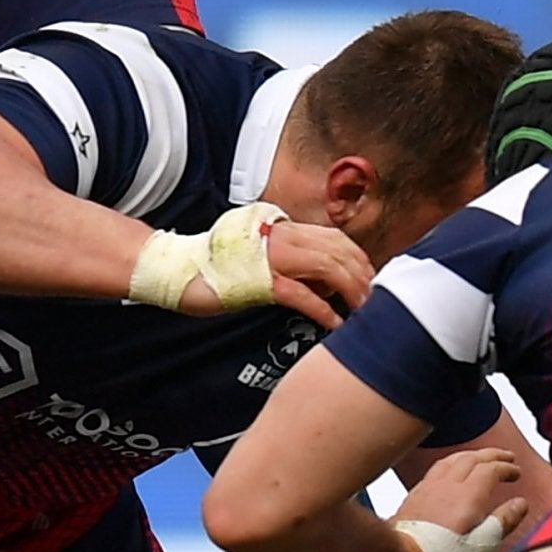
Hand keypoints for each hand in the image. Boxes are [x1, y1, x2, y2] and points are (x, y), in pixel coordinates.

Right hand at [180, 220, 372, 326]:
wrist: (174, 268)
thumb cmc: (216, 268)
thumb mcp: (263, 259)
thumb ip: (295, 265)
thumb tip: (328, 284)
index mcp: (283, 228)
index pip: (335, 237)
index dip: (359, 258)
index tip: (372, 279)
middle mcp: (281, 236)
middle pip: (340, 250)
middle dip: (363, 275)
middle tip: (377, 300)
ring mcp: (271, 257)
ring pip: (328, 267)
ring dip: (352, 290)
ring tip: (363, 311)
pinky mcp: (260, 280)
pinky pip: (302, 294)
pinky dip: (323, 309)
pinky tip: (335, 323)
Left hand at [391, 448, 533, 551]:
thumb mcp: (483, 545)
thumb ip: (504, 521)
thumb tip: (519, 505)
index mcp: (469, 495)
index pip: (491, 469)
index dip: (506, 467)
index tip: (516, 472)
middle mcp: (448, 485)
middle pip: (472, 458)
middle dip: (492, 455)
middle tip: (505, 457)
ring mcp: (429, 488)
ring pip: (452, 460)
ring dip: (471, 455)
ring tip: (479, 458)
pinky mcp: (415, 495)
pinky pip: (436, 469)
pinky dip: (451, 464)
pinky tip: (448, 473)